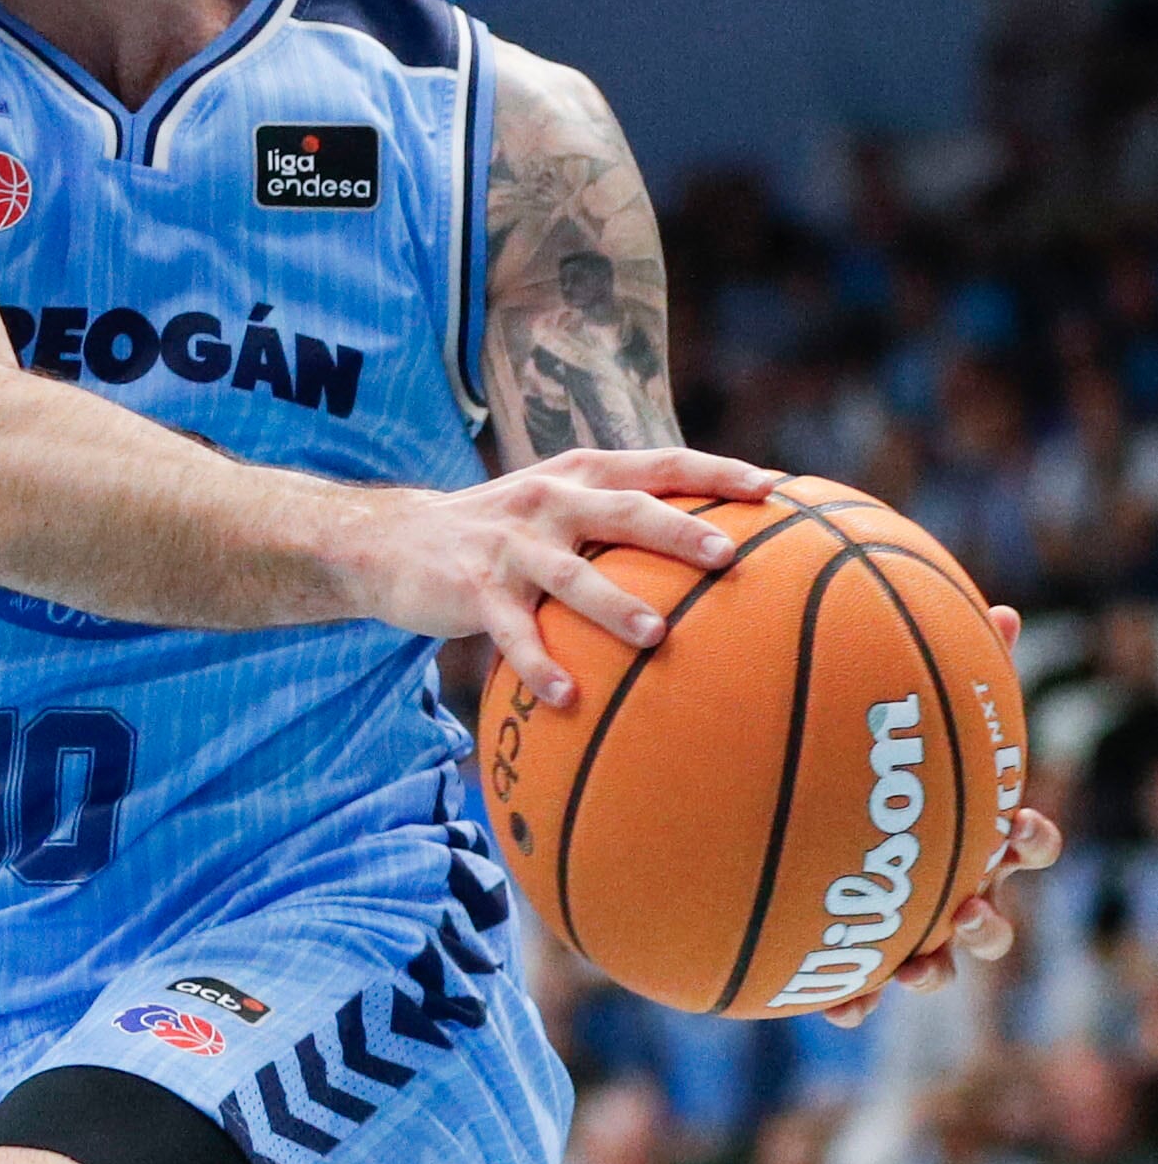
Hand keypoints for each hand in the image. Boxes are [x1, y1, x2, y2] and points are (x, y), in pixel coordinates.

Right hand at [364, 448, 777, 705]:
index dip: (713, 472)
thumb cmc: (501, 534)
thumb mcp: (555, 508)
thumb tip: (718, 545)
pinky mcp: (472, 588)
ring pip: (570, 574)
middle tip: (727, 556)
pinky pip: (512, 632)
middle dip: (676, 531)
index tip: (772, 489)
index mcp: (577, 476)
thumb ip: (617, 518)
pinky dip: (539, 665)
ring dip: (613, 604)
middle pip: (622, 510)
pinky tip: (567, 699)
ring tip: (656, 637)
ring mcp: (508, 544)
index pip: (656, 464)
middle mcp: (547, 501)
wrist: (391, 542)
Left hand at [825, 603, 1061, 1027]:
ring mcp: (910, 922)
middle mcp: (952, 881)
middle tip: (967, 906)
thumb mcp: (916, 705)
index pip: (1025, 839)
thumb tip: (1004, 609)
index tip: (1016, 828)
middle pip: (995, 916)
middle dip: (989, 919)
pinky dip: (853, 999)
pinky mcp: (858, 950)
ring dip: (935, 968)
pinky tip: (829, 1005)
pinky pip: (859, 985)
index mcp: (972, 827)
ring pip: (939, 964)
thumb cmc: (883, 748)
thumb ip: (956, 664)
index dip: (1031, 840)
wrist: (807, 800)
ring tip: (912, 967)